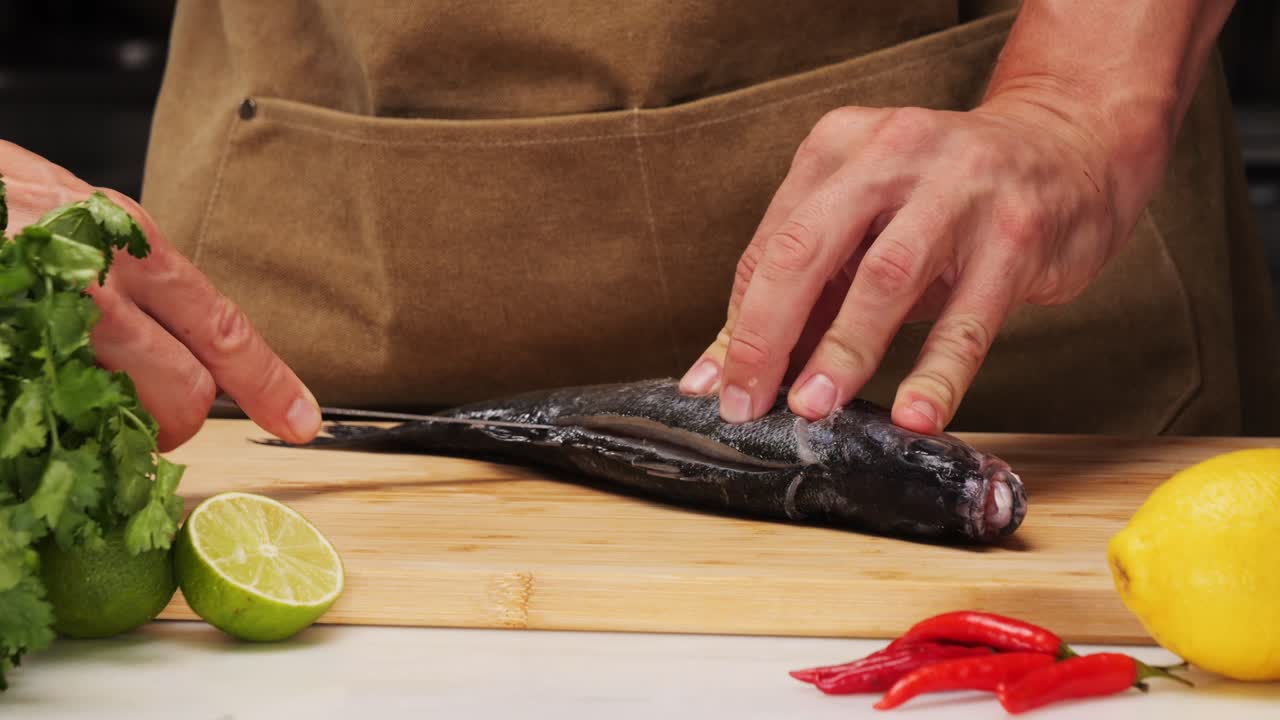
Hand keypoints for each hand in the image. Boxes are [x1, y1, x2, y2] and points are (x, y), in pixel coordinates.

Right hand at [2, 140, 320, 449]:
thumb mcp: (74, 214)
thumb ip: (132, 273)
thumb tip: (175, 340)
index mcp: (129, 240)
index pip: (222, 326)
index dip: (269, 383)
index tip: (301, 420)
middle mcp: (96, 283)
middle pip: (182, 396)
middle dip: (168, 421)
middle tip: (137, 413)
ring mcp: (43, 325)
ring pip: (120, 422)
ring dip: (109, 432)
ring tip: (73, 397)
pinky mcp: (14, 364)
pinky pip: (53, 426)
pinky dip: (55, 430)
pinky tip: (39, 401)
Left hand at [679, 87, 1166, 433]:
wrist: (1068, 147)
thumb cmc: (946, 200)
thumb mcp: (868, 223)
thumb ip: (808, 290)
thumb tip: (729, 370)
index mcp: (839, 147)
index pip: (771, 245)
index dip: (739, 324)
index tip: (716, 389)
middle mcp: (892, 154)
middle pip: (806, 250)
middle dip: (767, 335)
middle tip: (747, 404)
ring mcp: (959, 188)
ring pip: (884, 278)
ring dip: (843, 351)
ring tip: (813, 409)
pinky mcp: (1017, 232)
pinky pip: (970, 316)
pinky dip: (939, 371)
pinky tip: (915, 416)